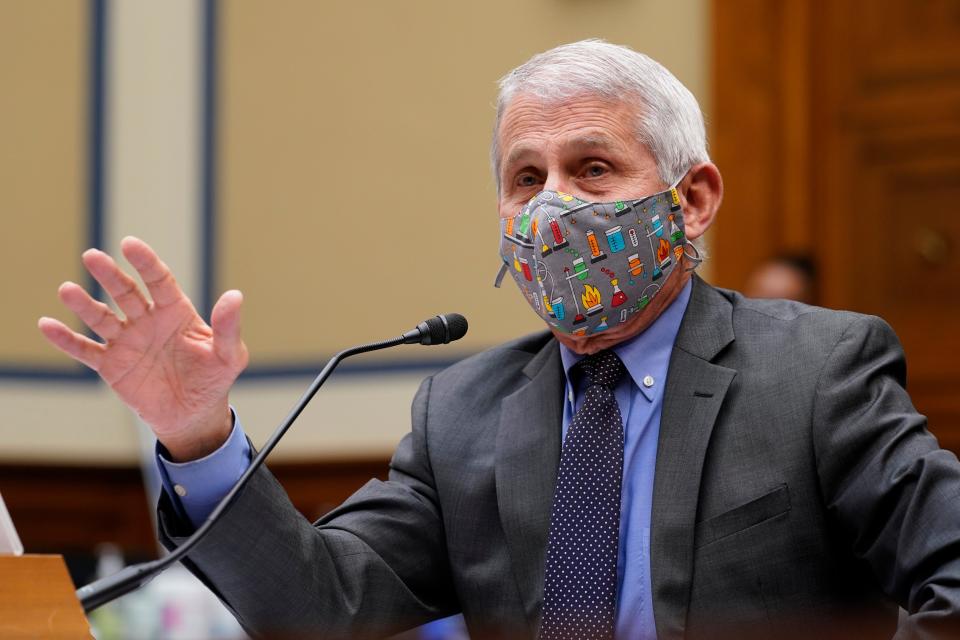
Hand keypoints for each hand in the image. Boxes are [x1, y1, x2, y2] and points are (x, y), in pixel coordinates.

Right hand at [38, 237, 248, 460]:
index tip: (130, 244)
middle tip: (92, 256)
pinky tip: (48, 325)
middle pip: (126, 292)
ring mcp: (127, 341)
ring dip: (84, 304)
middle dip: (110, 275)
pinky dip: (67, 339)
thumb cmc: (213, 379)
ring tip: (67, 290)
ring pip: (102, 317)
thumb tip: (235, 295)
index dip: (146, 262)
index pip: (159, 281)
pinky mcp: (111, 365)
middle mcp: (147, 320)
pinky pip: (86, 350)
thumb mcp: (228, 355)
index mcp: (176, 312)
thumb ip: (228, 327)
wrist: (193, 415)